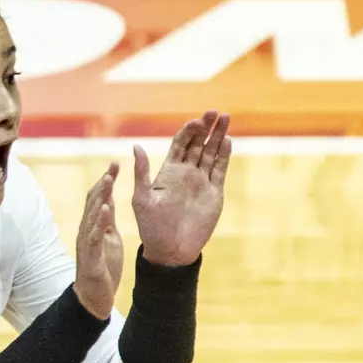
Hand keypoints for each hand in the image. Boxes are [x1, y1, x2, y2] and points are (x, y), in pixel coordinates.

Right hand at [73, 163, 123, 319]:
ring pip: (92, 215)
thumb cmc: (102, 268)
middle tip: (113, 165)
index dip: (105, 181)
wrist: (94, 298)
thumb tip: (110, 201)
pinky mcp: (92, 257)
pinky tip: (107, 209)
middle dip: (103, 183)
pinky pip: (95, 237)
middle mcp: (86, 231)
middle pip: (93, 202)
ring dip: (101, 196)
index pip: (97, 199)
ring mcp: (87, 244)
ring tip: (108, 179)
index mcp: (93, 227)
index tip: (115, 164)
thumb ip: (107, 222)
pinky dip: (100, 222)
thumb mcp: (109, 240)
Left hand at [132, 110, 231, 266]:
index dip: (188, 130)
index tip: (196, 121)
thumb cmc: (151, 227)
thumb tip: (135, 146)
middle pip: (199, 143)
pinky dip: (224, 155)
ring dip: (218, 136)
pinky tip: (227, 141)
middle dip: (206, 126)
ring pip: (211, 153)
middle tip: (214, 111)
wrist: (171, 250)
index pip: (181, 143)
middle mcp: (186, 173)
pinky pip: (220, 170)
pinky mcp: (214, 193)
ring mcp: (201, 182)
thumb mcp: (142, 198)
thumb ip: (142, 173)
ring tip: (225, 118)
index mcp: (169, 171)